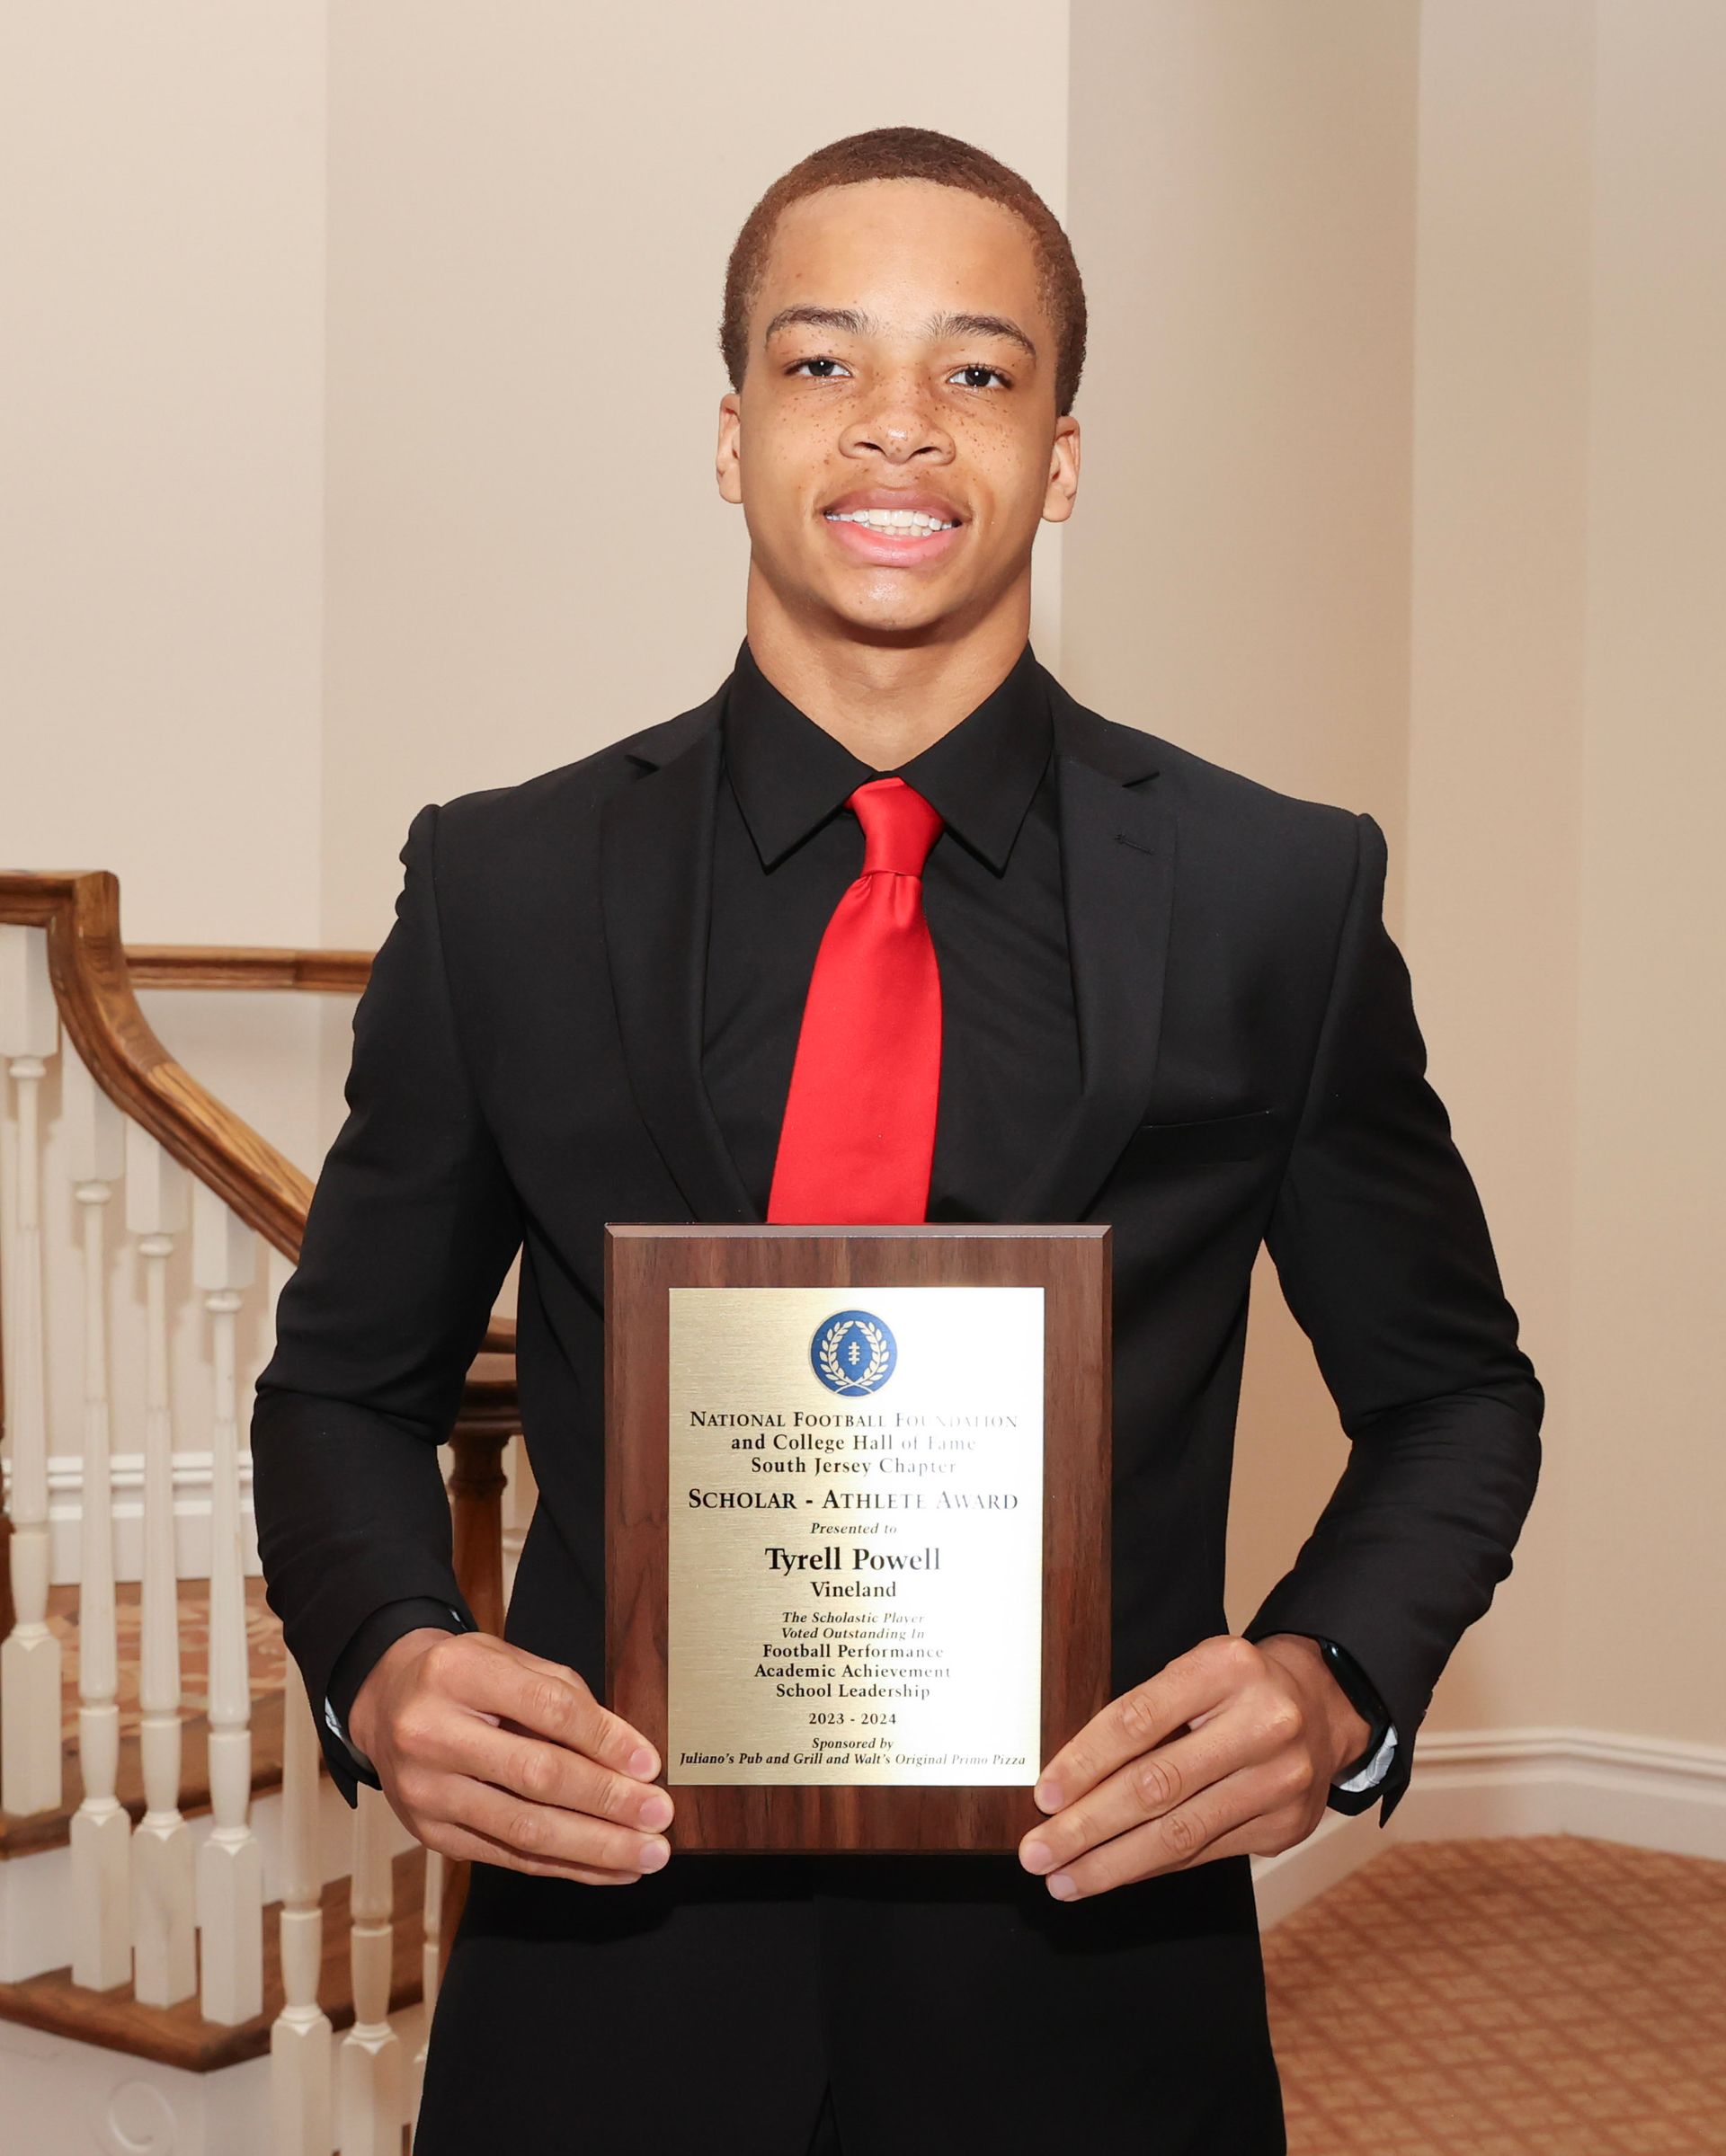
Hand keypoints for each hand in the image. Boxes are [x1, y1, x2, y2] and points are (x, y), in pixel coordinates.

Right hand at [348, 1627, 673, 1884]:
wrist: (387, 1702)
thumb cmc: (463, 1678)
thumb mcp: (508, 1661)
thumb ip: (565, 1698)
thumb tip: (629, 1754)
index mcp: (458, 1674)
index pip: (548, 1709)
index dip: (605, 1739)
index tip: (649, 1764)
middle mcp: (433, 1734)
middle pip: (536, 1776)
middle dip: (608, 1802)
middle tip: (658, 1817)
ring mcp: (427, 1791)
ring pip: (524, 1829)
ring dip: (595, 1847)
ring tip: (644, 1854)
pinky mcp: (432, 1834)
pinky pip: (508, 1856)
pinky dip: (565, 1867)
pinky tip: (607, 1869)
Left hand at [1017, 1632, 1369, 1900]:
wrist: (1321, 1706)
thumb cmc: (1234, 1689)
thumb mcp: (1193, 1674)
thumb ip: (1143, 1715)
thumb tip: (1066, 1781)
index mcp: (1225, 1668)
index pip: (1138, 1720)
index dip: (1084, 1762)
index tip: (1044, 1797)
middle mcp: (1261, 1723)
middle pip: (1155, 1785)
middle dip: (1086, 1827)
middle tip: (1037, 1853)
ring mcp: (1279, 1780)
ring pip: (1179, 1833)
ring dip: (1111, 1863)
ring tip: (1064, 1878)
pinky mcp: (1285, 1826)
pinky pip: (1203, 1854)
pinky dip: (1150, 1868)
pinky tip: (1113, 1874)